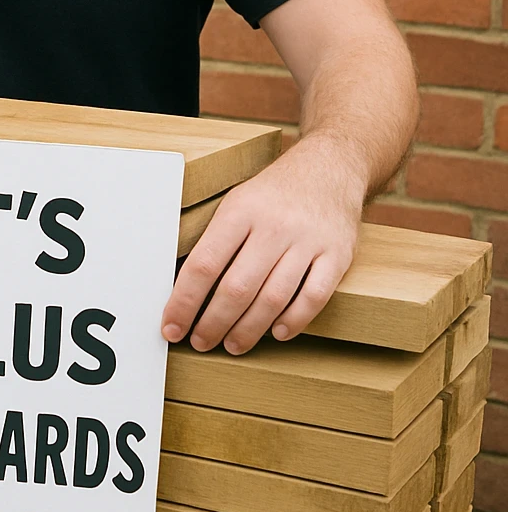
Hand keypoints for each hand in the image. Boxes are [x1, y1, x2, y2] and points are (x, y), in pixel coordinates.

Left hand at [160, 136, 363, 354]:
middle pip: (237, 288)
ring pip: (273, 298)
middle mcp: (274, 226)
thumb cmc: (274, 193)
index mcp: (240, 211)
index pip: (203, 264)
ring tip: (232, 345)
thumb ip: (215, 239)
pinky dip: (294, 321)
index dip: (184, 302)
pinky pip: (314, 297)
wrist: (330, 166)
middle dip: (213, 323)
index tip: (172, 327)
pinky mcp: (338, 254)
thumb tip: (181, 288)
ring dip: (248, 330)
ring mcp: (309, 241)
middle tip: (200, 342)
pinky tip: (276, 332)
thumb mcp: (236, 201)